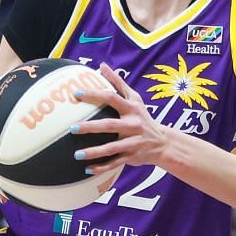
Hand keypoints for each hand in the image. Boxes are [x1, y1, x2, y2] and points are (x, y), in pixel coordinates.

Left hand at [67, 66, 179, 182]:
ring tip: (77, 154)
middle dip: (90, 127)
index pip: (112, 98)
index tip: (77, 93)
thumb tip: (102, 66)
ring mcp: (132, 143)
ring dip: (94, 152)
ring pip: (111, 148)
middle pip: (109, 125)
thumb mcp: (135, 99)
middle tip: (72, 128)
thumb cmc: (143, 118)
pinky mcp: (131, 157)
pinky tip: (87, 169)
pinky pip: (114, 163)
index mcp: (131, 109)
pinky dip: (101, 167)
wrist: (163, 143)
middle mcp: (132, 125)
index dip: (95, 95)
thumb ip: (118, 83)